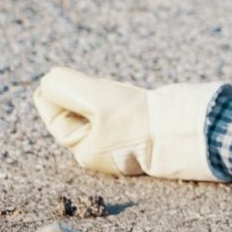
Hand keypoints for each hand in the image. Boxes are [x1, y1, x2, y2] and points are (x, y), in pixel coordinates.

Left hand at [33, 67, 222, 180]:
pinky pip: (122, 113)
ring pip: (102, 112)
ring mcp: (122, 142)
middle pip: (81, 114)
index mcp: (85, 151)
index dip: (52, 96)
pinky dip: (122, 100)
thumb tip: (47, 80)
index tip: (50, 79)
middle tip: (91, 83)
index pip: (58, 119)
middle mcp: (102, 150)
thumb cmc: (138, 120)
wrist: (184, 131)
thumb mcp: (97, 98)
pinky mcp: (141, 133)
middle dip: (85, 95)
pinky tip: (131, 94)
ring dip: (105, 96)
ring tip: (116, 89)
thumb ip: (68, 86)